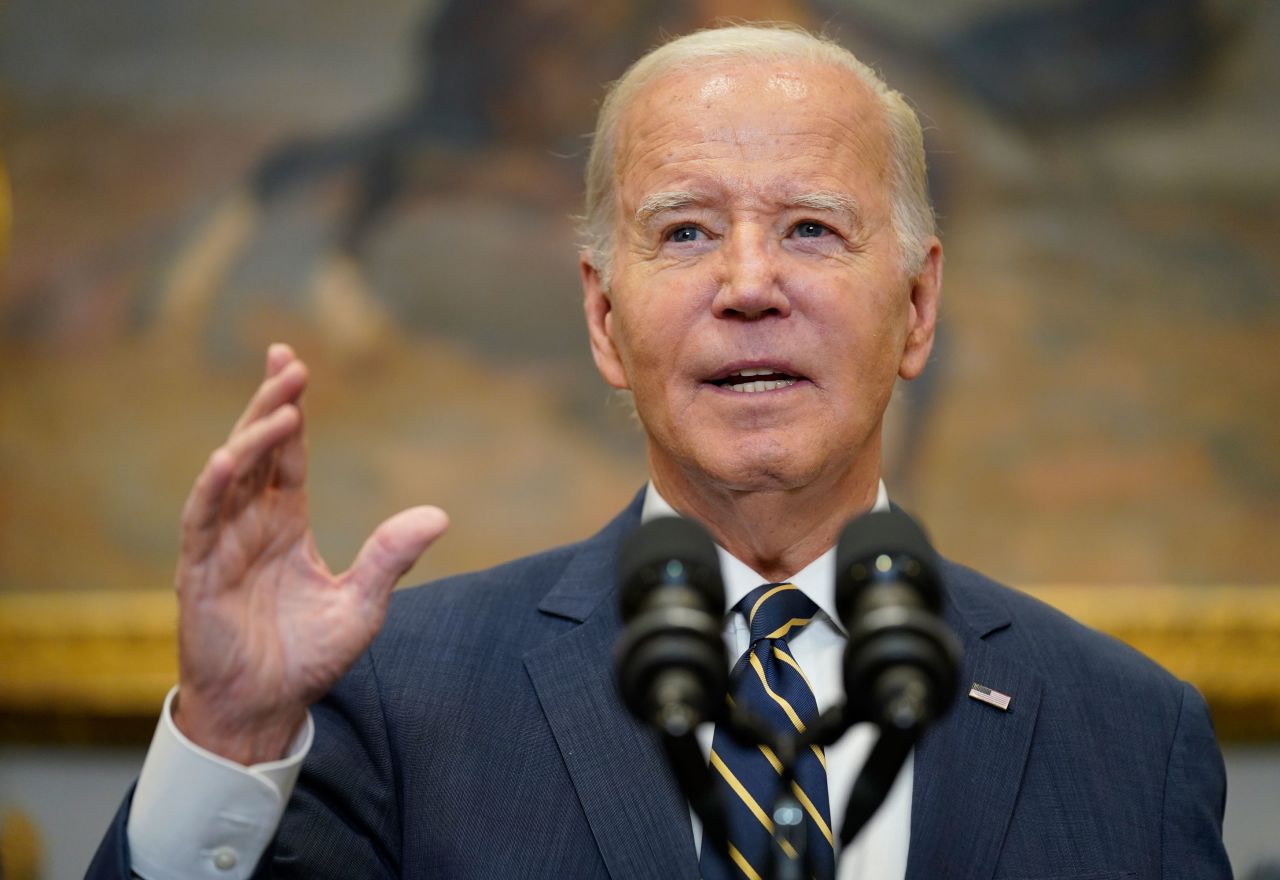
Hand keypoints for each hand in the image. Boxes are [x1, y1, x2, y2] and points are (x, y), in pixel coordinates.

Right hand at [172, 343, 448, 763]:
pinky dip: (211, 489)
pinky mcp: (199, 574)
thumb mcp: (362, 604)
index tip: (298, 367)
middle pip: (256, 450)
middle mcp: (250, 525)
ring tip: (280, 402)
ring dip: (250, 437)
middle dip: (270, 403)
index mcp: (284, 525)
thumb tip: (440, 514)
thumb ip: (392, 557)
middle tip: (288, 359)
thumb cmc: (307, 657)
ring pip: (229, 476)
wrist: (266, 710)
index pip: (287, 456)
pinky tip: (226, 458)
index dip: (290, 411)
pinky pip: (201, 522)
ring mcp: (221, 546)